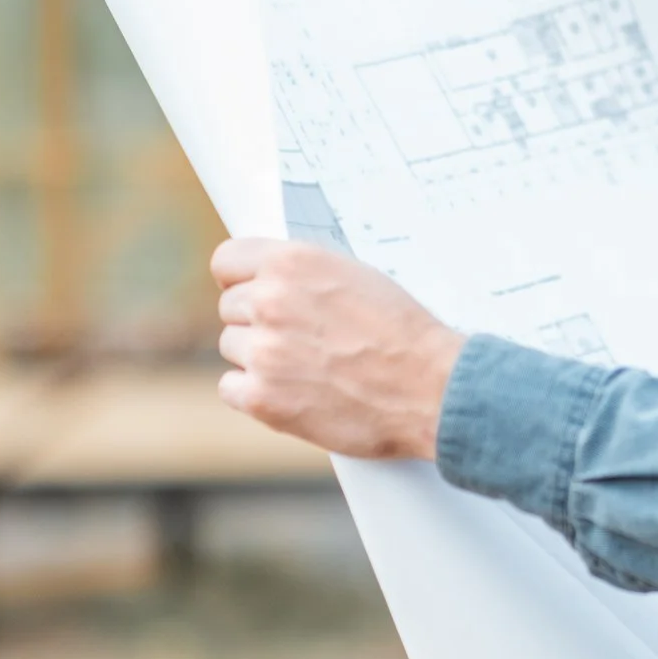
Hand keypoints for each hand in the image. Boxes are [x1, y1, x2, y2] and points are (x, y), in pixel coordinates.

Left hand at [211, 239, 466, 459]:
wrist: (430, 388)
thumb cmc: (403, 333)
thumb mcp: (355, 277)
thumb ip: (303, 275)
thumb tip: (268, 280)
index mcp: (293, 262)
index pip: (227, 261)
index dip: (239, 279)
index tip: (249, 291)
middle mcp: (271, 300)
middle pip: (230, 307)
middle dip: (257, 321)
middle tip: (296, 337)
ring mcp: (264, 351)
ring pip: (232, 348)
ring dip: (259, 358)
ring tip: (304, 366)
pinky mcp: (262, 397)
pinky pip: (231, 388)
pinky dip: (255, 393)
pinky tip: (291, 391)